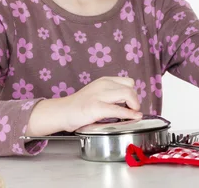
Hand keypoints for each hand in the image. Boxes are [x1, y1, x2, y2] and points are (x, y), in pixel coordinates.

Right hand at [27, 76, 142, 136]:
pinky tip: (134, 117)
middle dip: (135, 100)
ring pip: (127, 94)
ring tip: (133, 113)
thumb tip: (130, 102)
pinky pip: (118, 110)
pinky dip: (129, 114)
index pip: (128, 81)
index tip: (132, 103)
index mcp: (104, 80)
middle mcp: (103, 84)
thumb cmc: (80, 105)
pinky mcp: (96, 107)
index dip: (133, 93)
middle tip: (133, 110)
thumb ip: (111, 93)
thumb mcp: (97, 92)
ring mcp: (99, 95)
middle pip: (130, 88)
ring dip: (134, 105)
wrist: (63, 112)